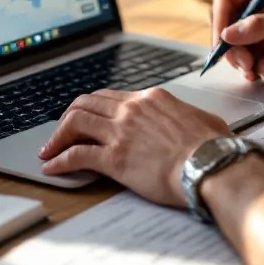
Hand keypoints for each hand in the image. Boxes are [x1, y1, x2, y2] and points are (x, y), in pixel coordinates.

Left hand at [37, 88, 229, 206]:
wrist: (211, 166)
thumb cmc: (214, 148)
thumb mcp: (205, 120)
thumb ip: (190, 117)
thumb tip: (195, 122)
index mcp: (152, 98)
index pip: (111, 96)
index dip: (93, 107)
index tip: (86, 118)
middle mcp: (132, 109)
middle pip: (87, 103)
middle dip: (69, 117)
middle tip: (62, 131)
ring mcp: (121, 131)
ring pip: (75, 122)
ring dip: (58, 136)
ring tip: (49, 149)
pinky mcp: (114, 157)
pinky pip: (76, 155)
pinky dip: (59, 160)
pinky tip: (52, 168)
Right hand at [212, 0, 263, 82]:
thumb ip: (261, 27)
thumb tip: (229, 33)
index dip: (220, 19)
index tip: (223, 41)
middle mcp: (259, 8)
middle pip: (226, 26)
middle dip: (234, 48)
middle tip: (246, 64)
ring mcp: (262, 30)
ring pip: (236, 48)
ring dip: (248, 63)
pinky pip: (250, 62)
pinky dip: (260, 70)